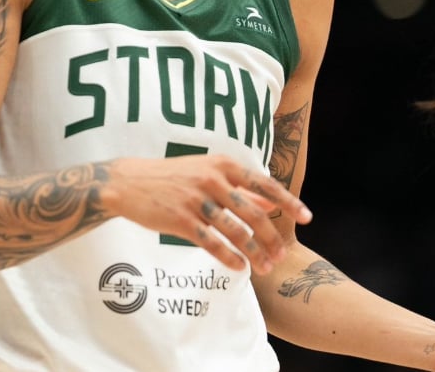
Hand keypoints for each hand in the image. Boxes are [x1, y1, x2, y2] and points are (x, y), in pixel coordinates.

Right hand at [102, 155, 311, 273]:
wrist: (127, 182)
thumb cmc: (171, 177)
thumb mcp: (206, 172)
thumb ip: (239, 187)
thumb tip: (269, 203)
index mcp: (222, 165)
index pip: (263, 184)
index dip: (288, 201)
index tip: (307, 217)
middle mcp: (212, 180)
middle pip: (252, 213)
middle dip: (271, 237)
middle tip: (282, 255)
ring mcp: (196, 200)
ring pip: (234, 230)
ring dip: (254, 252)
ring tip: (265, 267)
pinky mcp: (180, 220)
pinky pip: (211, 242)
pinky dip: (228, 257)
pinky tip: (240, 268)